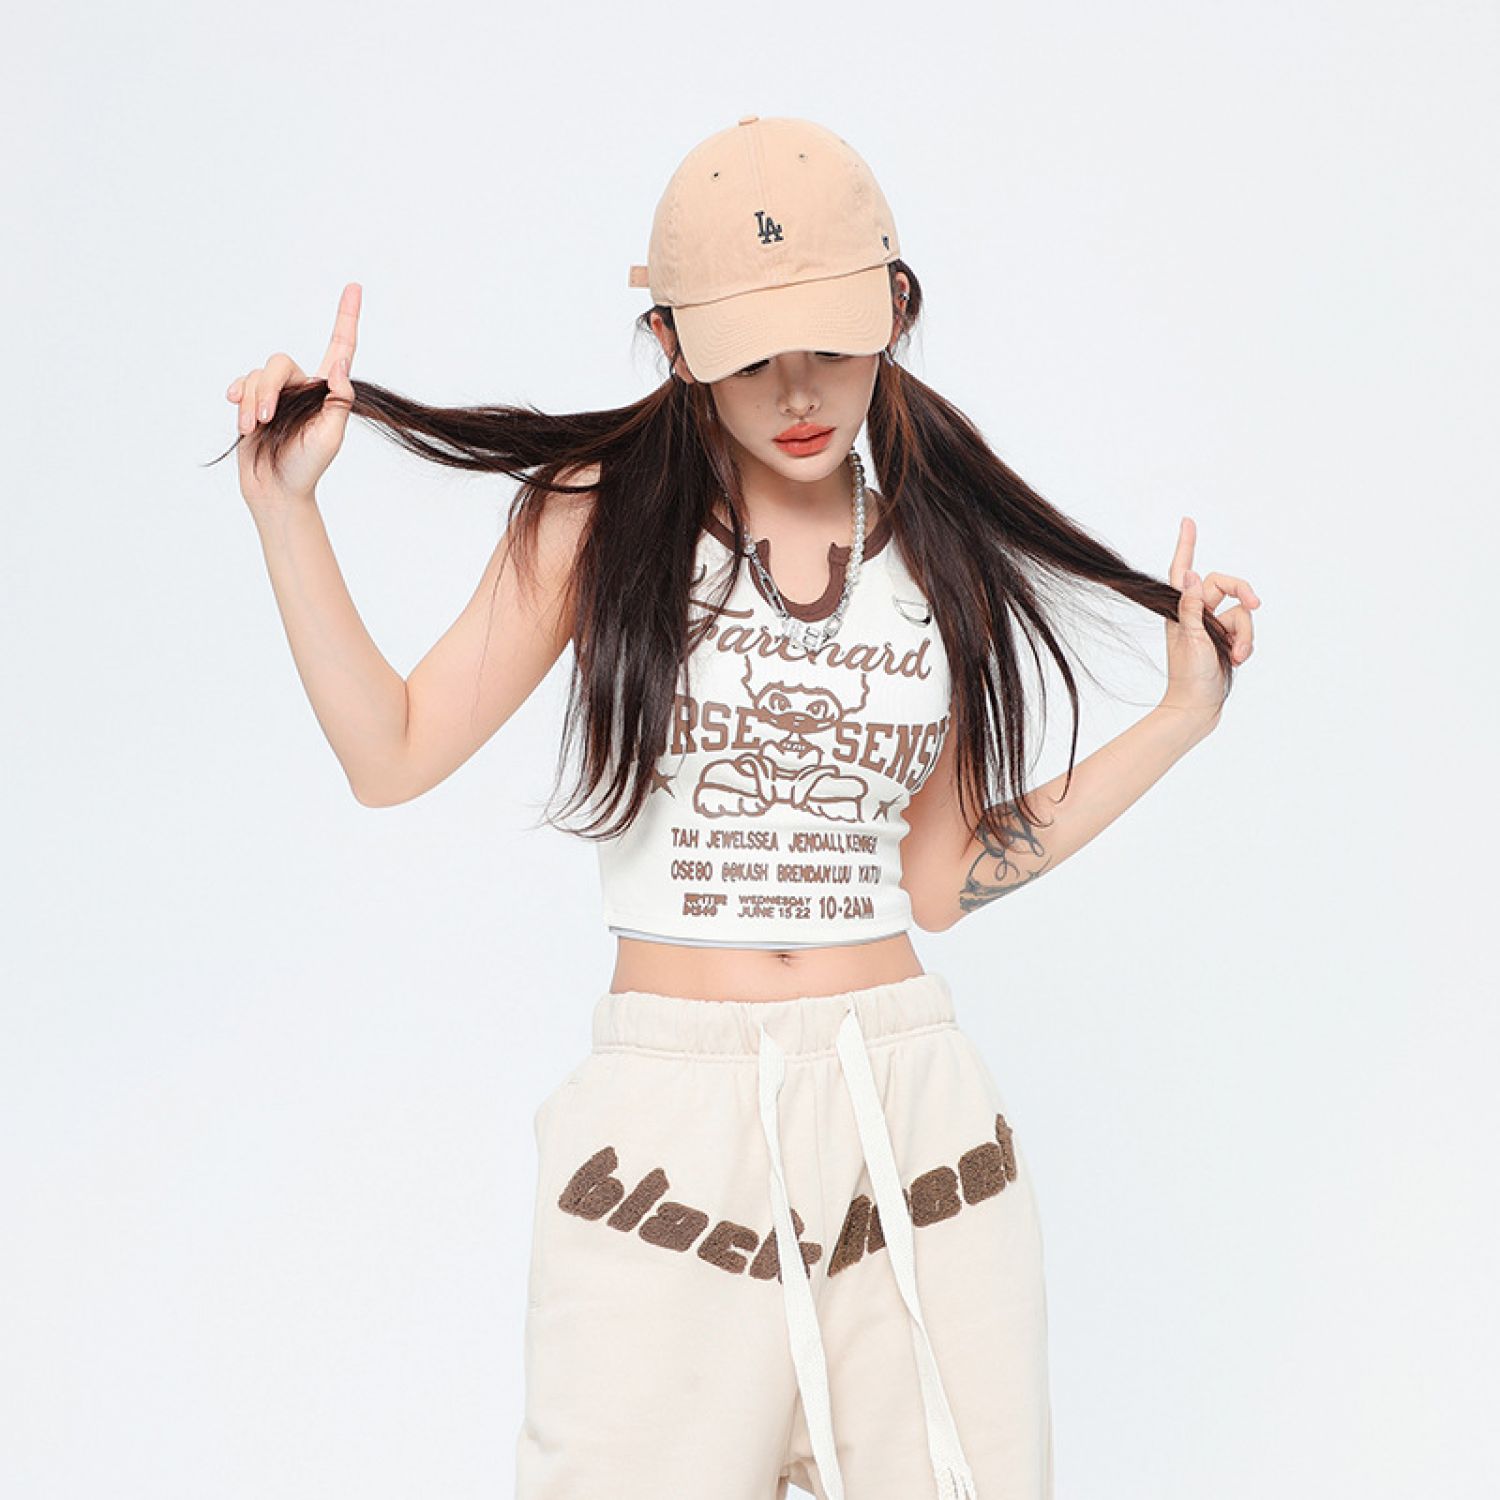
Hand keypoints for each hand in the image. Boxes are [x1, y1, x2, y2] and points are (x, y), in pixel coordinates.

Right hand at [226, 281, 361, 507]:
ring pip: (259, 375)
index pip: (341, 347)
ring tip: (254, 428)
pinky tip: (239, 414)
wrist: (276, 489)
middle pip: (281, 363)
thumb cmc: (308, 466)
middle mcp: (304, 387)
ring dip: (253, 402)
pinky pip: (242, 384)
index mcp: (329, 392)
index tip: (354, 287)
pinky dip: (240, 399)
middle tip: (267, 419)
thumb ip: (337, 399)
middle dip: (269, 390)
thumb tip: (343, 363)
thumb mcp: (331, 435)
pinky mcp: (254, 402)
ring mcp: (278, 394)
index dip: (346, 318)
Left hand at [1161, 515, 1258, 729]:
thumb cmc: (1188, 676)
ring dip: (1244, 633)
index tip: (1188, 521)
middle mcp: (1194, 613)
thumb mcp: (1190, 639)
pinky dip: (1246, 643)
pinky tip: (1239, 659)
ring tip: (1238, 655)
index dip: (1186, 545)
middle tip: (1255, 604)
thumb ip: (1191, 607)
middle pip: (1224, 586)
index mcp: (1179, 609)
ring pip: (1240, 613)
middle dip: (1242, 594)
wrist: (1197, 708)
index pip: (1182, 571)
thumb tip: (1188, 575)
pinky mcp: (1225, 640)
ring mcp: (1211, 627)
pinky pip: (1245, 631)